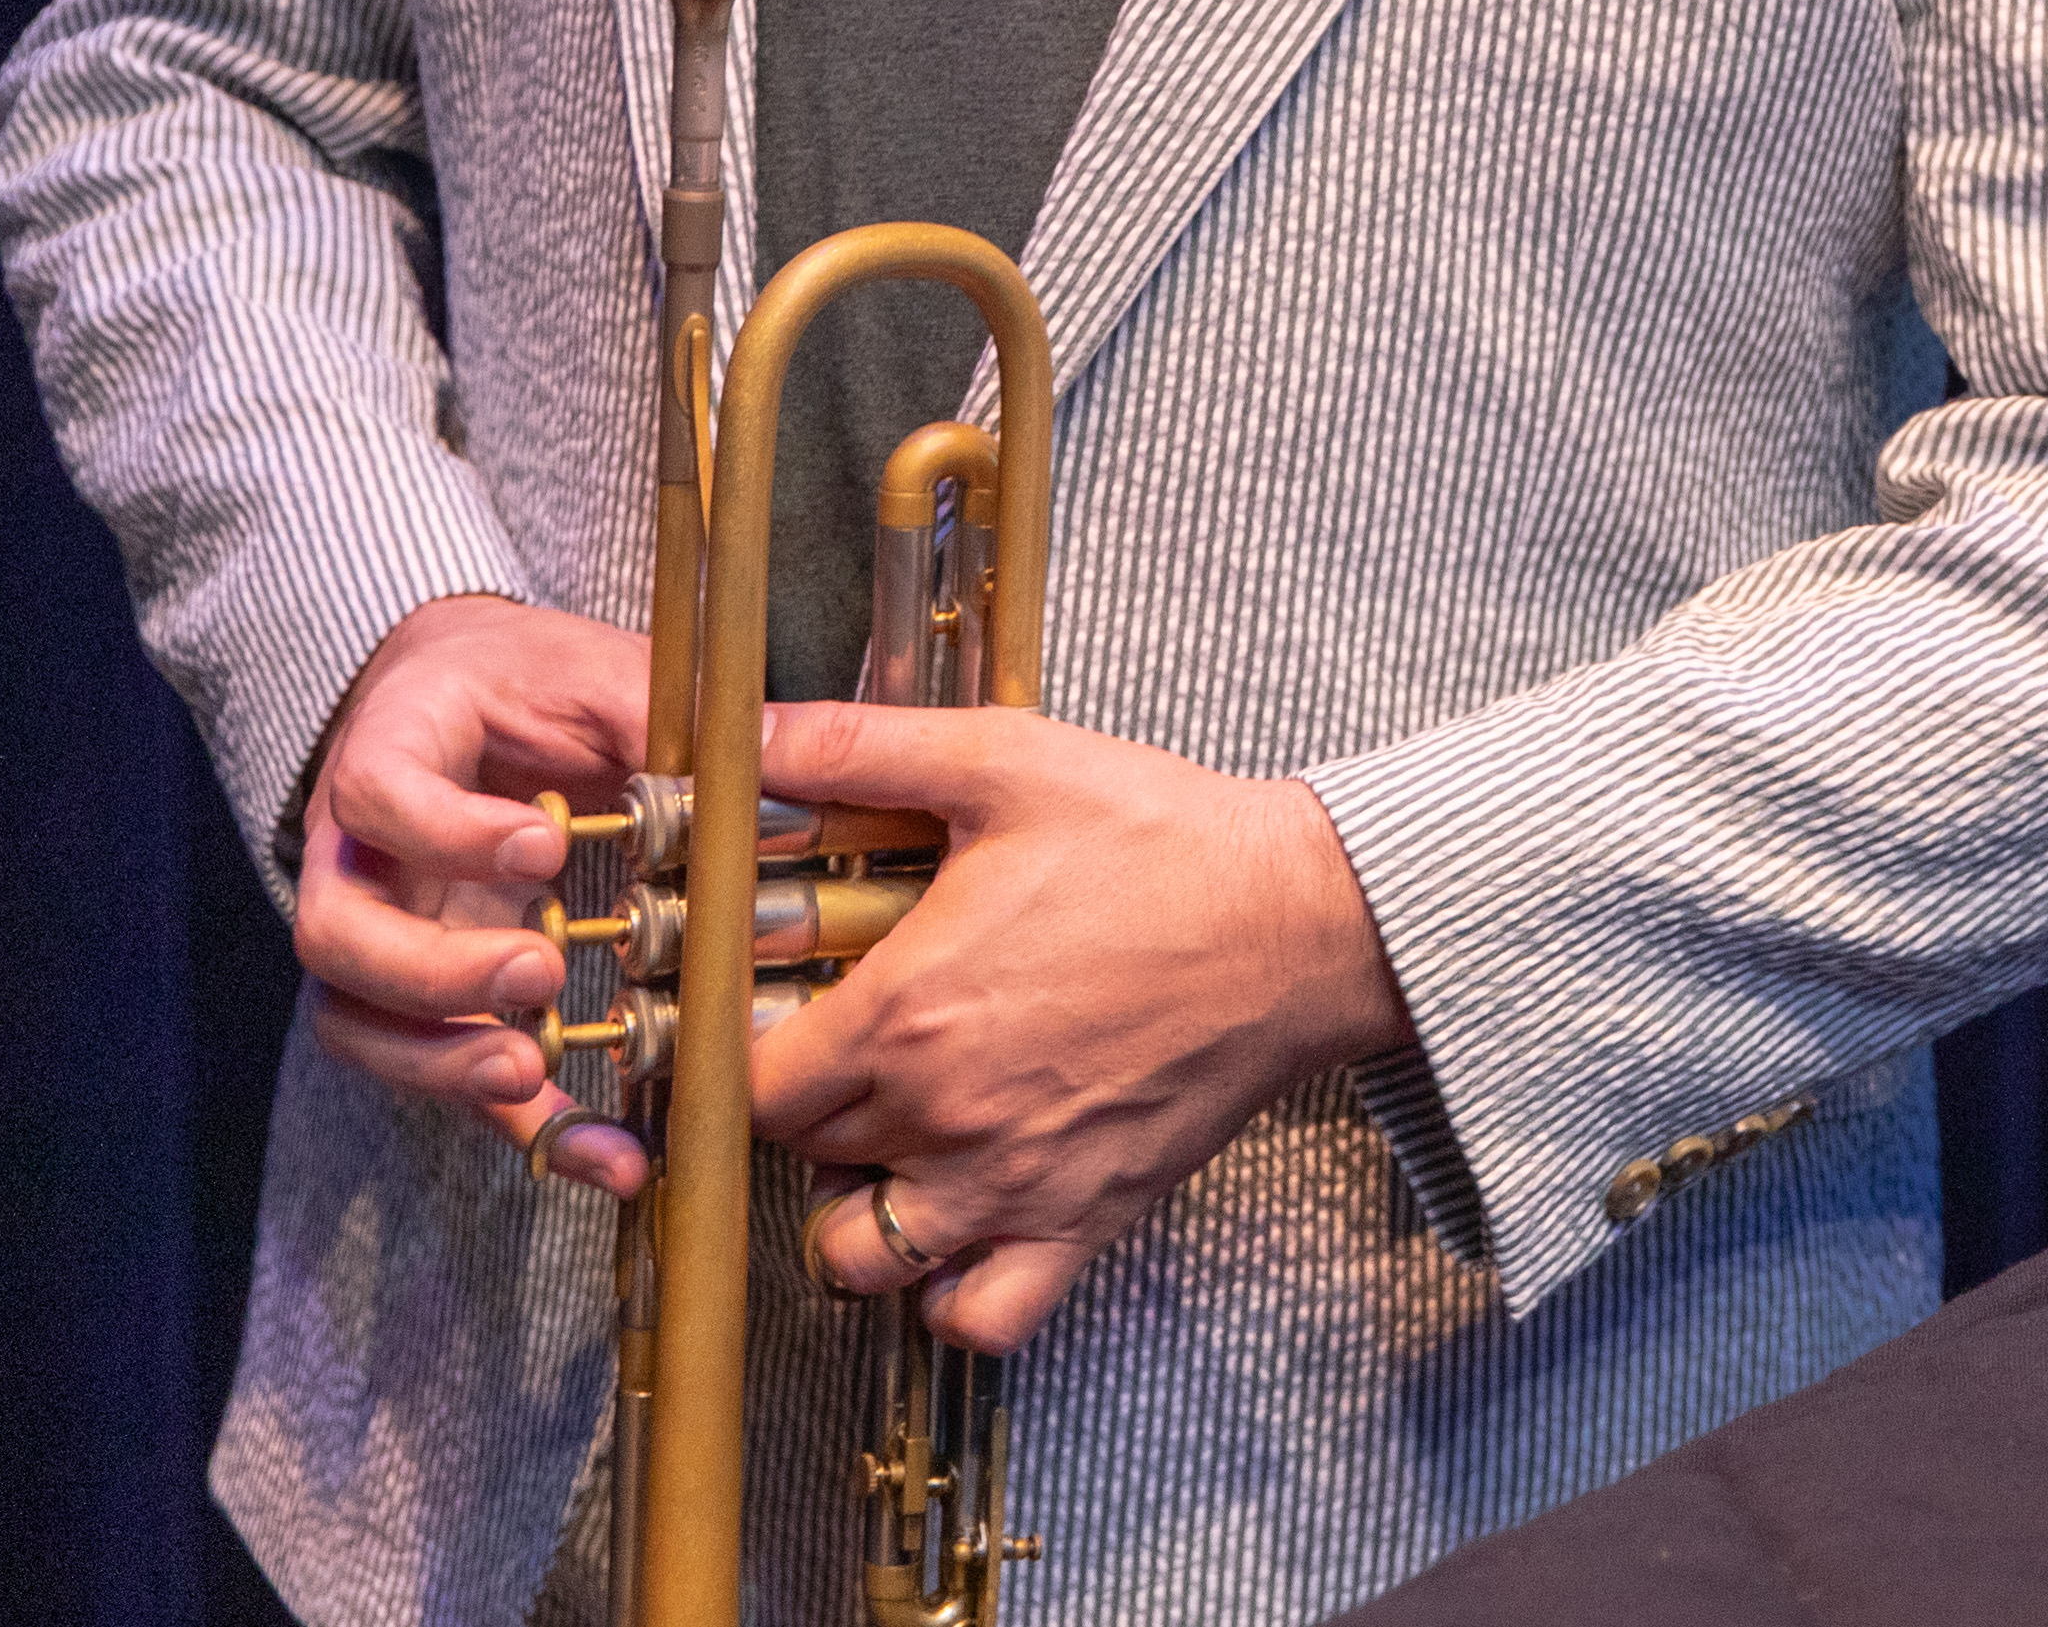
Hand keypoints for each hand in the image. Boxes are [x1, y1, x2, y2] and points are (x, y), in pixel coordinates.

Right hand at [294, 591, 655, 1191]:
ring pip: (359, 1020)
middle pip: (338, 934)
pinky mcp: (420, 998)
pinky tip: (597, 1152)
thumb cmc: (517, 683)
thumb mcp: (582, 670)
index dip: (449, 833)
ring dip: (445, 1062)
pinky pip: (438, 1074)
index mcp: (388, 749)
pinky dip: (513, 1123)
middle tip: (539, 970)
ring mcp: (376, 934)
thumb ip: (649, 709)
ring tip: (535, 1071)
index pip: (378, 794)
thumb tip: (770, 747)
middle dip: (436, 970)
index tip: (544, 844)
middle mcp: (354, 855)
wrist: (457, 699)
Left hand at [738, 702, 1413, 1355]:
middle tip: (848, 1059)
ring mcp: (1010, 1183)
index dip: (749, 1056)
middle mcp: (943, 1117)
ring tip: (889, 1149)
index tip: (779, 1023)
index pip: (751, 1086)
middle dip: (808, 1115)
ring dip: (854, 1214)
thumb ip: (859, 748)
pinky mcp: (1081, 1222)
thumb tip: (752, 730)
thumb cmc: (1161, 840)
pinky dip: (950, 1295)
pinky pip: (979, 1317)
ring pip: (863, 1259)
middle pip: (802, 1162)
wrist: (1297, 920)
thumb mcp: (1004, 762)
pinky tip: (960, 1228)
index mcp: (905, 1013)